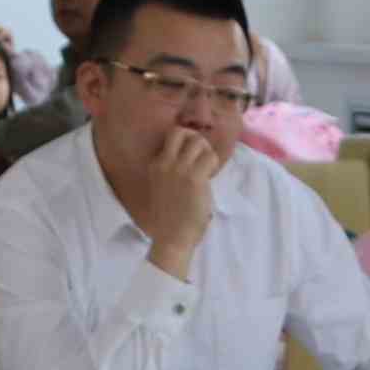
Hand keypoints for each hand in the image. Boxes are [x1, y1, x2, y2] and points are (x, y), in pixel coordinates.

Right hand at [121, 122, 225, 262]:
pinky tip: (210, 177)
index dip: (186, 141)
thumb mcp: (162, 187)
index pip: (171, 136)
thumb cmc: (168, 217)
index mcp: (155, 164)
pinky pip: (210, 158)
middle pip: (182, 132)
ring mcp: (179, 169)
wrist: (172, 236)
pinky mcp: (195, 178)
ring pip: (199, 142)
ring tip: (207, 168)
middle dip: (195, 139)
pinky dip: (213, 163)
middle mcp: (165, 163)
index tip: (192, 156)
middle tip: (201, 155)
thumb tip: (191, 159)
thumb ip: (171, 171)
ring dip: (207, 152)